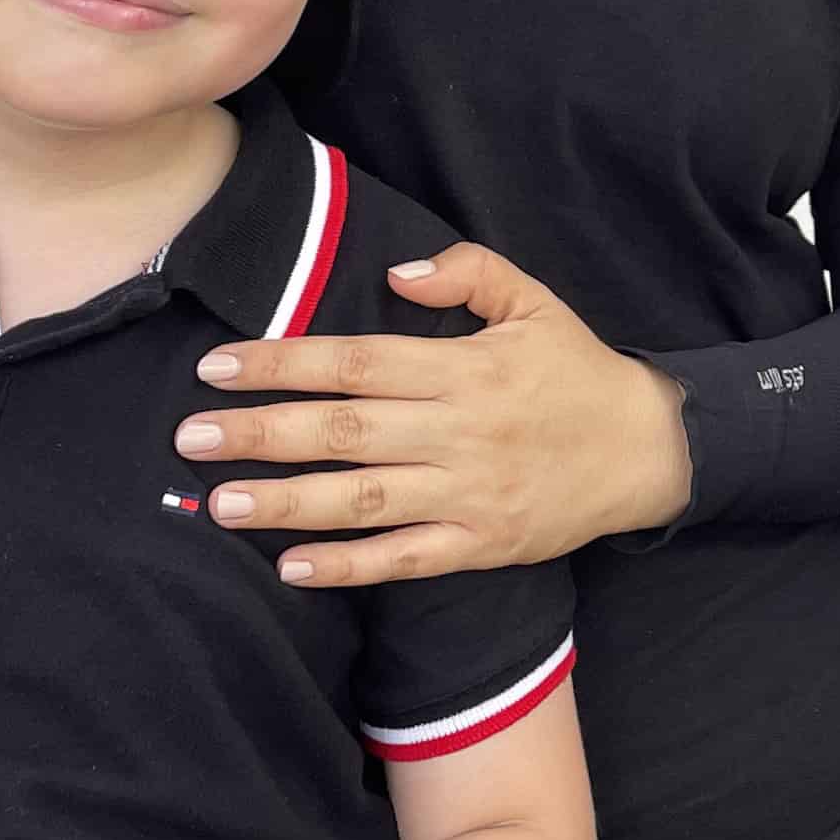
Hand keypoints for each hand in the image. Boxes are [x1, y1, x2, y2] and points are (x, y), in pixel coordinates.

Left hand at [175, 244, 693, 584]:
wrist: (648, 449)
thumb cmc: (578, 371)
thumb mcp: (535, 301)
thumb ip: (468, 274)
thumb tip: (396, 272)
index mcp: (464, 369)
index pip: (356, 362)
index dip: (281, 364)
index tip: (217, 369)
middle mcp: (459, 432)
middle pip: (345, 432)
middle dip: (263, 434)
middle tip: (190, 437)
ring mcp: (469, 494)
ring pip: (364, 500)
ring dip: (287, 503)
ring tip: (221, 503)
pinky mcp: (482, 544)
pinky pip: (406, 558)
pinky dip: (348, 566)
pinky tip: (291, 566)